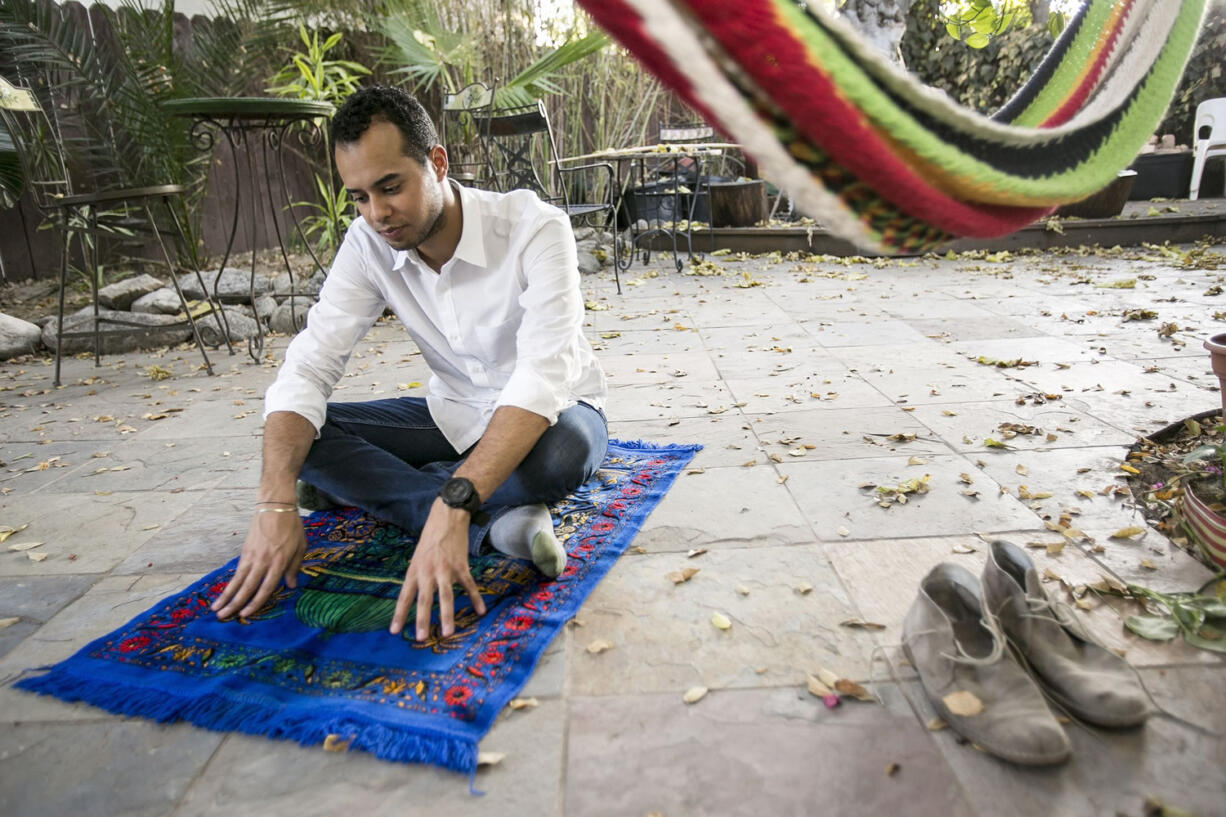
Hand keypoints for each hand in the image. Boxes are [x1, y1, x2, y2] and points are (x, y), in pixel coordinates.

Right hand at [212, 509, 305, 619]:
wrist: (275, 507)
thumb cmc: (292, 527)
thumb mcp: (300, 547)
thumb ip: (295, 567)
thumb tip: (291, 586)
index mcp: (279, 562)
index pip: (266, 587)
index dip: (256, 602)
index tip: (246, 614)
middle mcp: (263, 561)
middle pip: (248, 587)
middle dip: (235, 604)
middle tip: (223, 617)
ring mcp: (252, 556)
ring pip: (238, 580)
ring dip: (226, 596)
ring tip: (216, 609)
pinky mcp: (245, 551)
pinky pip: (237, 571)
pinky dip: (230, 582)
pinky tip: (224, 592)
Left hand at [391, 499, 486, 639]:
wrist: (447, 518)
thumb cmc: (430, 538)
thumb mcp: (417, 557)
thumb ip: (418, 577)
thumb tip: (415, 597)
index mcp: (414, 571)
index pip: (404, 597)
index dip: (399, 615)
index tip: (394, 631)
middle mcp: (428, 572)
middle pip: (424, 600)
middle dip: (422, 620)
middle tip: (421, 638)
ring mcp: (445, 570)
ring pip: (446, 597)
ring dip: (446, 616)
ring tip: (447, 633)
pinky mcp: (461, 566)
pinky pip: (469, 586)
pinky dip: (476, 599)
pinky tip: (480, 611)